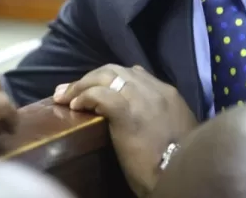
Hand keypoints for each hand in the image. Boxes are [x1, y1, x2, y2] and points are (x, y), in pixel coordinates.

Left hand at [53, 65, 197, 196]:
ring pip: (104, 76)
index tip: (95, 87)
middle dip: (90, 77)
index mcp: (167, 93)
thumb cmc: (178, 159)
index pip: (133, 73)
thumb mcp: (174, 128)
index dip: (110, 78)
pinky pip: (99, 94)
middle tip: (71, 90)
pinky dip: (84, 96)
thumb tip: (141, 111)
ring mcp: (141, 98)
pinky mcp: (127, 112)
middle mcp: (154, 89)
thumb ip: (160, 113)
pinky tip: (75, 106)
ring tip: (65, 96)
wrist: (180, 175)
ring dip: (81, 85)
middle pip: (115, 70)